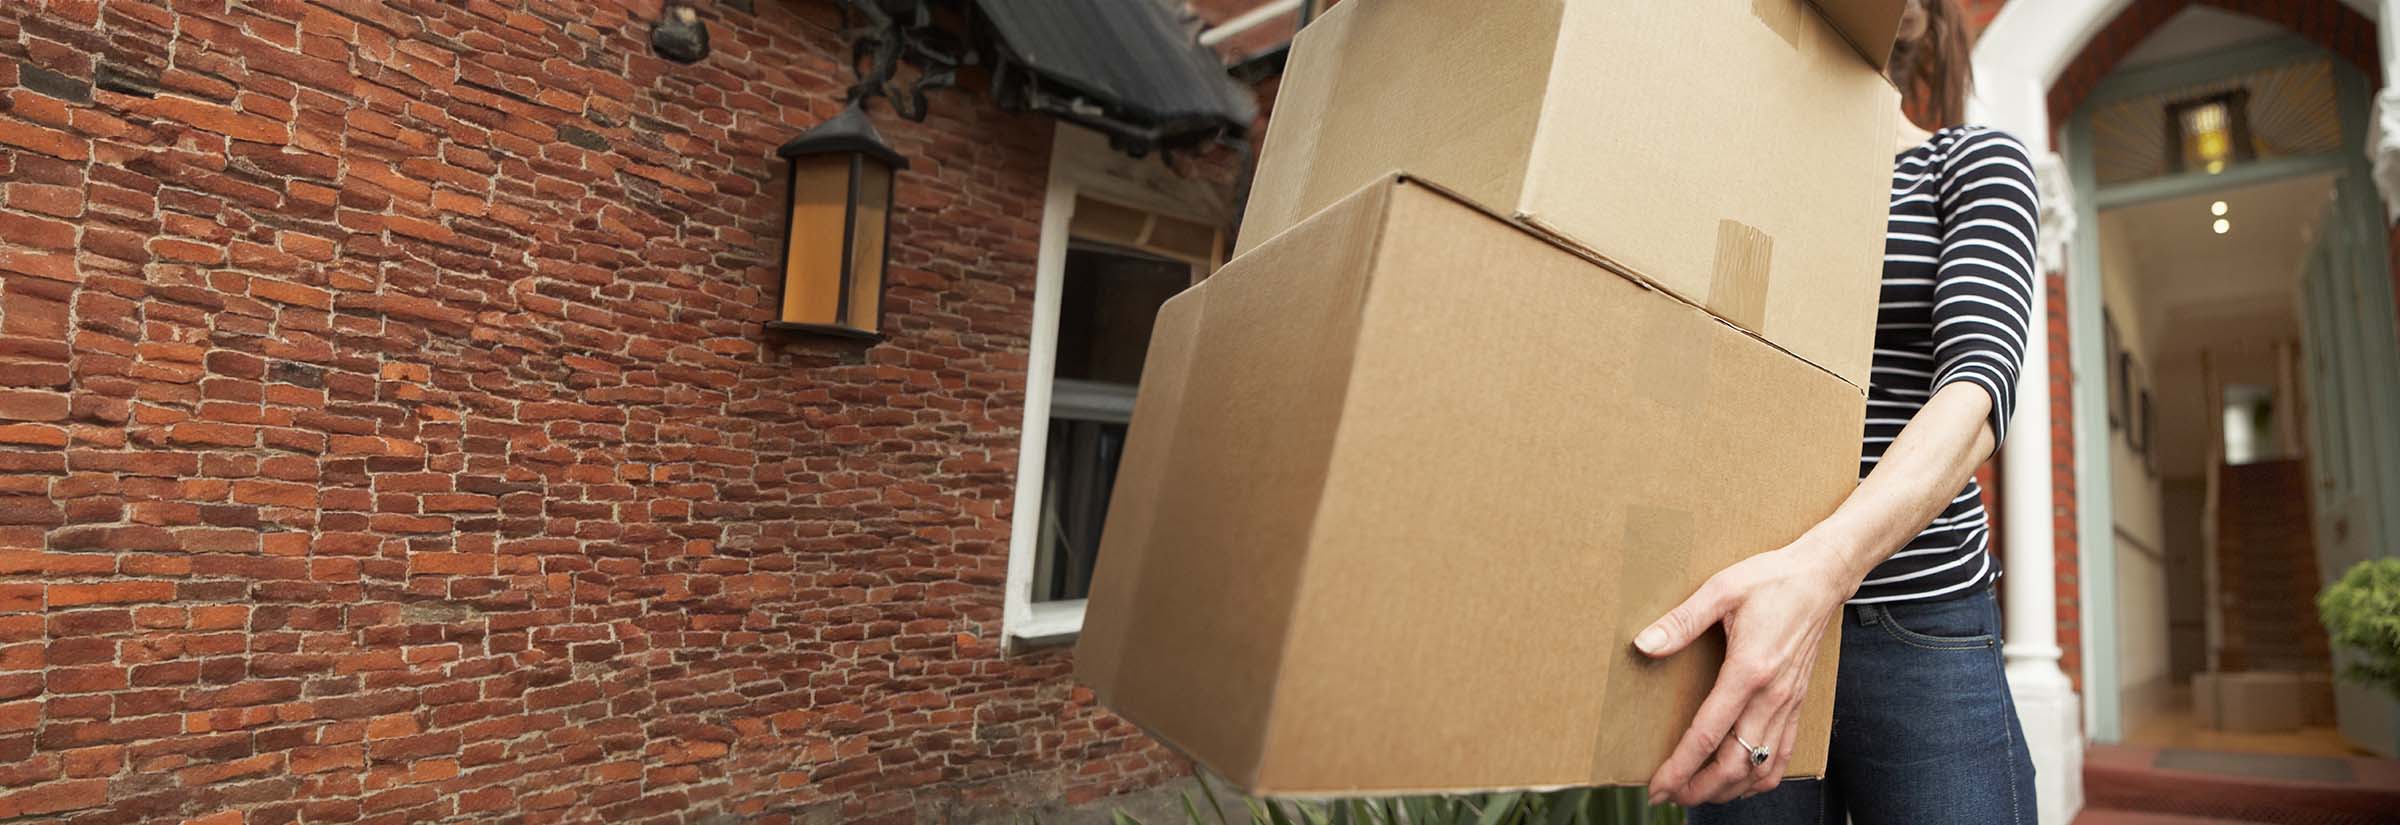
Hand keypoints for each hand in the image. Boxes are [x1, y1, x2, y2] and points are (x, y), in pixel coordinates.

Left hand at [1637, 543, 1851, 806]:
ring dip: (1728, 789)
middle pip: (1735, 765)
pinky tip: (1739, 781)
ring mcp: (1788, 704)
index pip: (1708, 735)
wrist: (1821, 577)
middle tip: (1668, 796)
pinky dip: (1760, 778)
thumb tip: (1644, 644)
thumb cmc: (1771, 580)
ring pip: (1761, 769)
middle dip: (1699, 789)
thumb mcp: (1720, 590)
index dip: (1679, 767)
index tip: (1657, 787)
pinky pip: (1783, 756)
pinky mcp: (1797, 704)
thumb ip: (1681, 621)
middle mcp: (1772, 697)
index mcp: (1749, 672)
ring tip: (1696, 794)